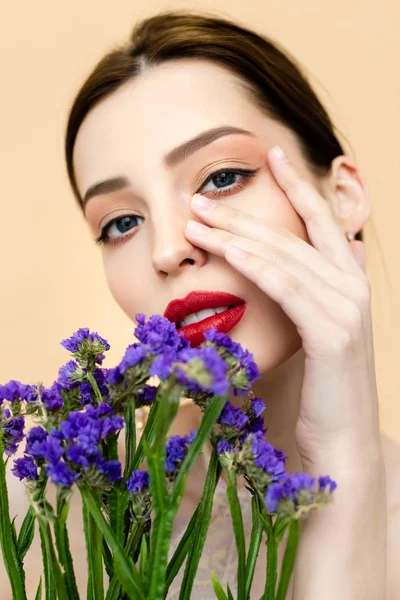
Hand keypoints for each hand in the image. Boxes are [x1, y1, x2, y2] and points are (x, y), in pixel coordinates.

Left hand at [184, 144, 381, 470]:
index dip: (298, 184)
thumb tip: (299, 265)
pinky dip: (258, 268)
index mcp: (348, 281)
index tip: (271, 154)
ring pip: (285, 257)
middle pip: (293, 235)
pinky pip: (289, 289)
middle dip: (244, 213)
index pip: (320, 220)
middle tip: (201, 197)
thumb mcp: (311, 331)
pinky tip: (230, 253)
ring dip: (237, 235)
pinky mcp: (334, 334)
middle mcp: (353, 286)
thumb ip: (306, 294)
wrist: (339, 441)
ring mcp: (348, 308)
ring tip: (198, 219)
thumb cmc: (317, 388)